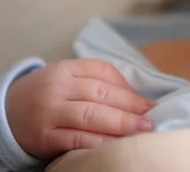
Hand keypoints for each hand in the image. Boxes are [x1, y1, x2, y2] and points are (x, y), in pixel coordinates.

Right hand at [6, 59, 154, 158]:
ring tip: (142, 130)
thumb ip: (97, 82)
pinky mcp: (44, 137)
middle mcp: (56, 89)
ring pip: (91, 115)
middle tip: (151, 117)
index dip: (128, 88)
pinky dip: (100, 142)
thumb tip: (136, 98)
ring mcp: (49, 113)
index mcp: (65, 69)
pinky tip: (117, 144)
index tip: (148, 102)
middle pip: (101, 94)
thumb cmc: (49, 95)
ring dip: (121, 124)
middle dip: (130, 106)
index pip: (103, 72)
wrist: (8, 113)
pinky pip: (77, 139)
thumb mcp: (68, 79)